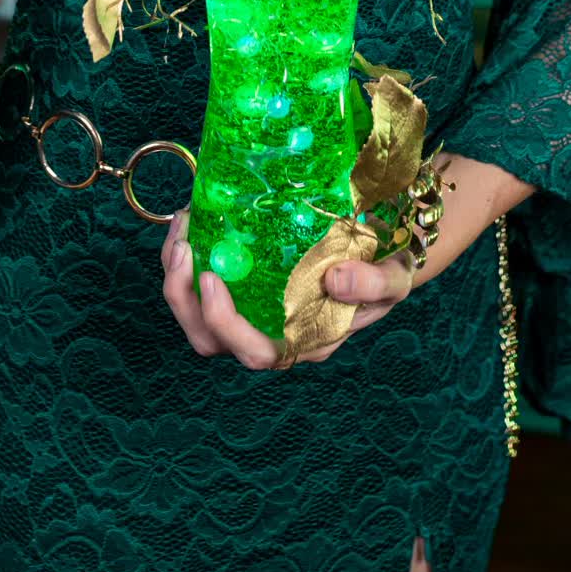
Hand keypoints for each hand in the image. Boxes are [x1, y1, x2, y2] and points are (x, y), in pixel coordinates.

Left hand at [160, 207, 416, 368]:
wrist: (383, 250)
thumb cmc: (386, 271)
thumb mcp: (394, 278)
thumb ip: (374, 284)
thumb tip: (337, 279)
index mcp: (304, 339)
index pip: (255, 352)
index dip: (225, 324)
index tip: (212, 277)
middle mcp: (272, 332)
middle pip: (211, 340)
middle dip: (183, 300)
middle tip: (182, 248)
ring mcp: (253, 310)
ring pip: (196, 316)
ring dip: (177, 278)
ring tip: (181, 230)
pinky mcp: (244, 284)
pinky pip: (200, 283)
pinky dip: (187, 256)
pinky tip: (193, 220)